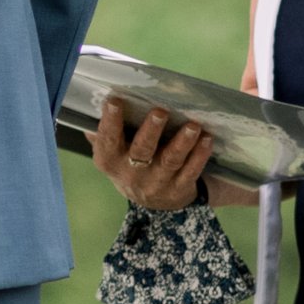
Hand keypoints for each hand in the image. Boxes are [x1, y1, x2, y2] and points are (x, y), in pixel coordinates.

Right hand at [92, 96, 211, 213]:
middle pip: (142, 150)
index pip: (107, 140)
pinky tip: (207, 139)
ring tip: (193, 126)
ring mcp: (157, 183)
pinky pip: (191, 171)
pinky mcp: (178, 189)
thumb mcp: (112, 152)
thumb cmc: (129, 162)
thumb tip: (97, 101)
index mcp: (110, 160)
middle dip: (151, 131)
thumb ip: (104, 131)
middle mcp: (131, 173)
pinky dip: (200, 156)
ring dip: (182, 142)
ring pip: (170, 160)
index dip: (110, 122)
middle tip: (160, 112)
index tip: (114, 101)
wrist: (151, 201)